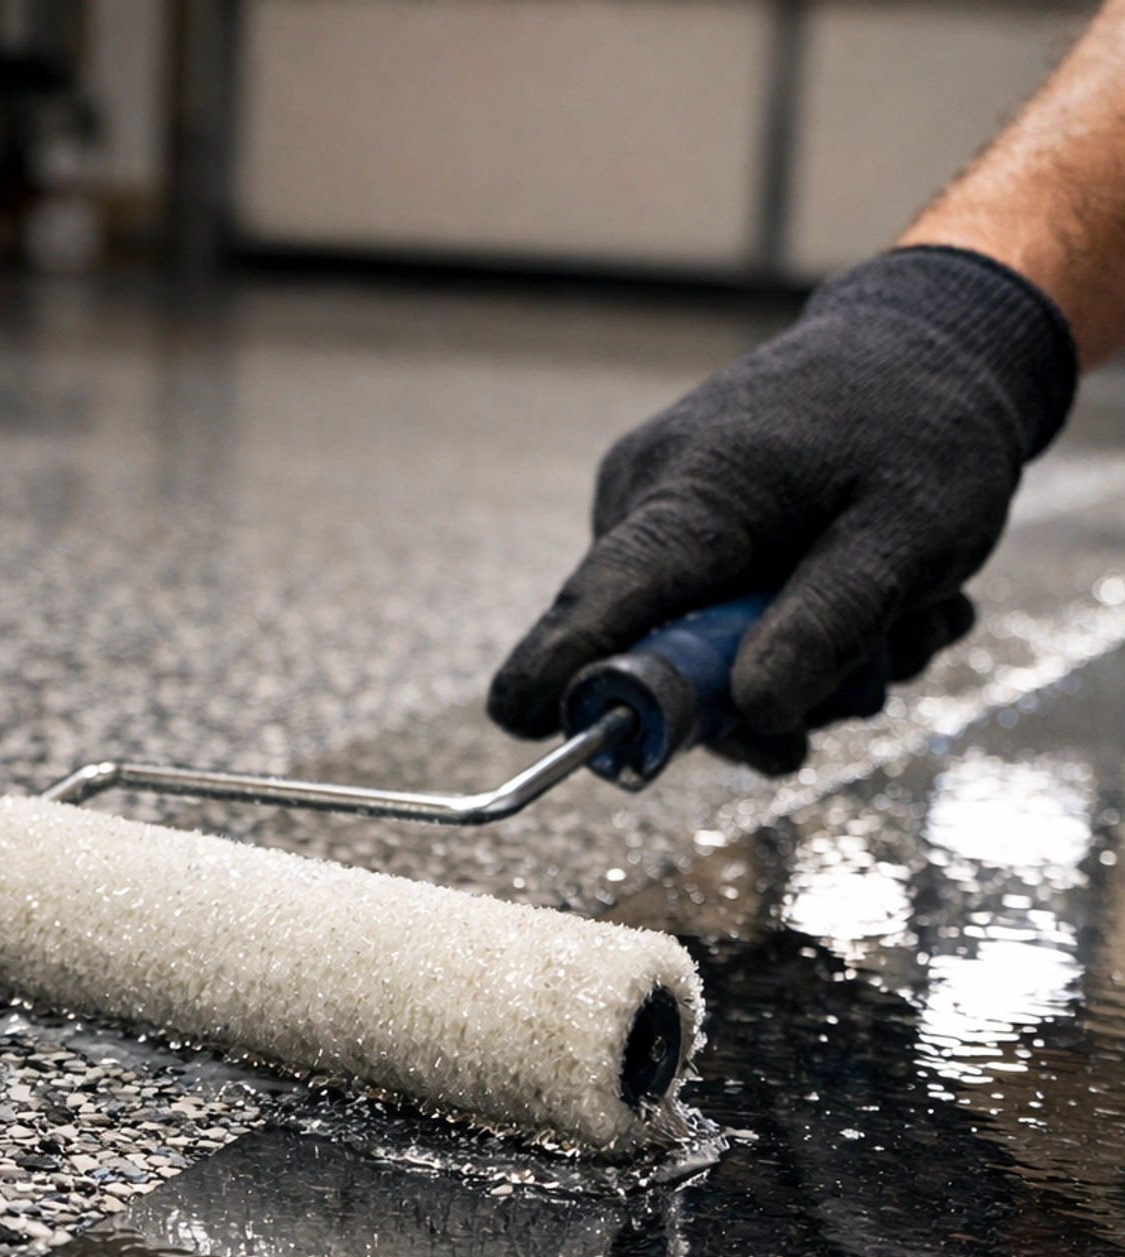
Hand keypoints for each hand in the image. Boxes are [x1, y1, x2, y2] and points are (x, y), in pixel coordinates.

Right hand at [488, 248, 1076, 773]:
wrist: (929, 340)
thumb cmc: (923, 425)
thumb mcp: (906, 534)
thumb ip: (828, 624)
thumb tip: (757, 713)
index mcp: (693, 489)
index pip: (605, 595)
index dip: (564, 669)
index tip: (521, 722)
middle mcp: (649, 499)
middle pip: (655, 656)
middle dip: (761, 696)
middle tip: (868, 679)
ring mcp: (658, 515)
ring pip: (700, 654)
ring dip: (803, 668)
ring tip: (897, 624)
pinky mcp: (682, 533)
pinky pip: (719, 626)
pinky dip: (797, 636)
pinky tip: (871, 606)